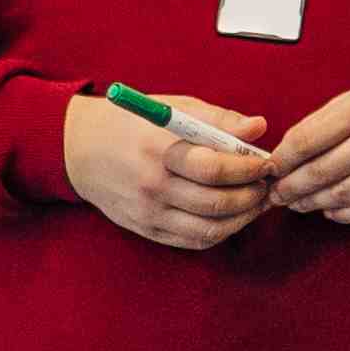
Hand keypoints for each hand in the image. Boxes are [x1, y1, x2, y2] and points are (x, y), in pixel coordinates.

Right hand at [66, 91, 273, 250]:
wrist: (81, 150)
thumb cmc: (134, 124)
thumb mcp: (173, 109)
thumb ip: (218, 119)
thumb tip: (259, 128)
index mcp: (159, 150)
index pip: (214, 168)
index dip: (249, 168)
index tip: (267, 162)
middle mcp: (153, 185)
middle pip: (216, 203)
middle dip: (253, 196)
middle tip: (268, 184)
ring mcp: (149, 212)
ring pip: (210, 229)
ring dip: (243, 218)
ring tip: (257, 201)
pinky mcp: (147, 230)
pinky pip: (194, 241)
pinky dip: (221, 232)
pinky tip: (233, 215)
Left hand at [264, 66, 349, 224]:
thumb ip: (328, 119)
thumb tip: (289, 150)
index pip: (306, 140)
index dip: (281, 159)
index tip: (269, 168)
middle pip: (320, 173)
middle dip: (290, 187)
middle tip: (275, 194)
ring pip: (342, 196)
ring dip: (313, 203)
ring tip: (298, 204)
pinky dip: (343, 215)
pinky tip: (329, 210)